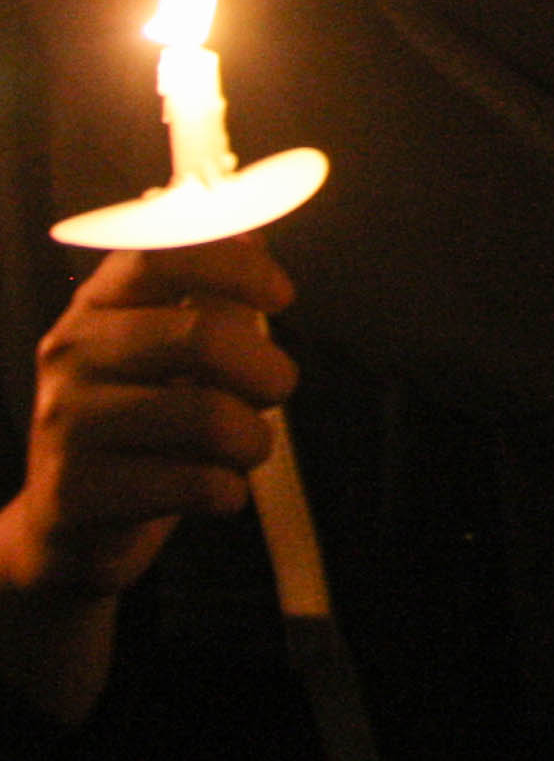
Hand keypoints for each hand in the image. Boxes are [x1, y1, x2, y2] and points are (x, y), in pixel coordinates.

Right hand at [0, 238, 296, 721]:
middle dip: (268, 370)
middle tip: (278, 391)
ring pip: (208, 418)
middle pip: (201, 337)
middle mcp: (71, 356)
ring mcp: (64, 425)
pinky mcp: (76, 493)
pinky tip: (215, 492)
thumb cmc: (139, 429)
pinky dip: (227, 492)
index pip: (160, 256)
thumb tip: (251, 230)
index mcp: (97, 309)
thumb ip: (209, 297)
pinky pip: (194, 484)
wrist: (67, 530)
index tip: (282, 294)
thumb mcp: (170, 356)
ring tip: (245, 449)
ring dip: (254, 440)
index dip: (234, 265)